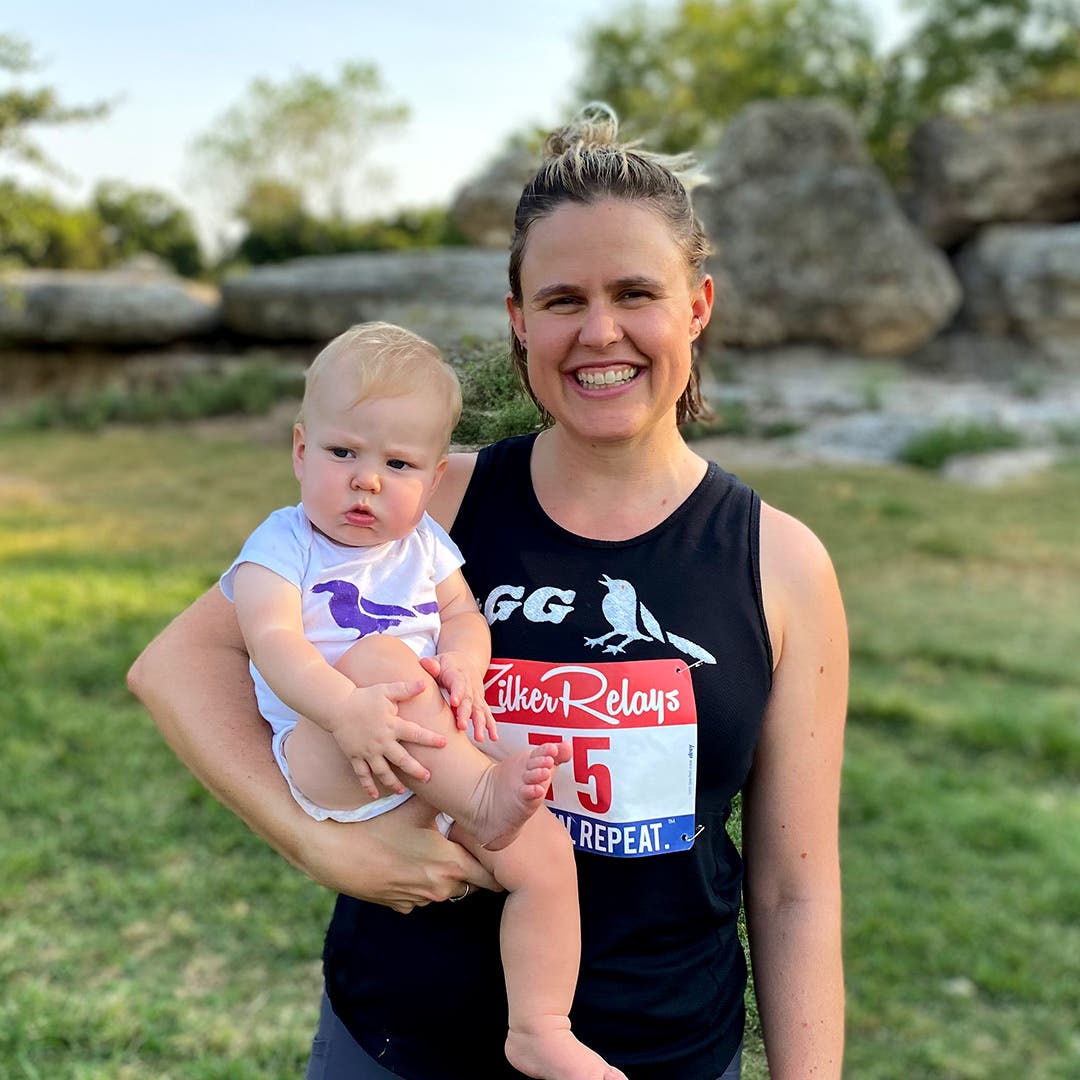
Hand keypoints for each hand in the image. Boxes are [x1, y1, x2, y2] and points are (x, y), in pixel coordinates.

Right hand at [298, 810, 501, 913]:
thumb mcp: (415, 808)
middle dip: (473, 872)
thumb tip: (463, 783)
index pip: (490, 877)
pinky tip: (409, 865)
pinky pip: (421, 897)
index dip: (497, 870)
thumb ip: (443, 798)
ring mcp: (420, 900)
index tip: (500, 861)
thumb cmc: (379, 828)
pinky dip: (421, 885)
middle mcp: (440, 887)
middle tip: (470, 853)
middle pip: (470, 886)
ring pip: (445, 891)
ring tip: (434, 854)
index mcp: (450, 864)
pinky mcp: (402, 906)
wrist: (340, 855)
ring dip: (445, 877)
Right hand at [328, 681, 446, 798]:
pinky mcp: (355, 756)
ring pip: (382, 771)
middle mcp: (381, 741)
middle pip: (401, 759)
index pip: (415, 733)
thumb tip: (423, 683)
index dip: (430, 738)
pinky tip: (374, 795)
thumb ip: (405, 689)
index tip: (444, 743)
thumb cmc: (364, 697)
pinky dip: (367, 786)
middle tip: (428, 777)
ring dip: (393, 783)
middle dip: (415, 770)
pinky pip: (362, 774)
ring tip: (402, 791)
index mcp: (391, 725)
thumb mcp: (386, 691)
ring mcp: (367, 751)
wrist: (337, 706)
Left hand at [419, 652, 497, 741]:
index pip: (458, 683)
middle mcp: (469, 685)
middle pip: (469, 700)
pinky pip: (487, 714)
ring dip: (480, 723)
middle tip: (462, 726)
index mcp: (457, 674)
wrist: (465, 661)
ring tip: (479, 738)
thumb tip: (424, 663)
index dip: (458, 692)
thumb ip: (431, 665)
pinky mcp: (480, 702)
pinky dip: (491, 725)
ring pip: (480, 709)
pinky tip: (493, 737)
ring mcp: (476, 695)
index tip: (455, 702)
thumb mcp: (438, 661)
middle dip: (466, 714)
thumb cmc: (446, 664)